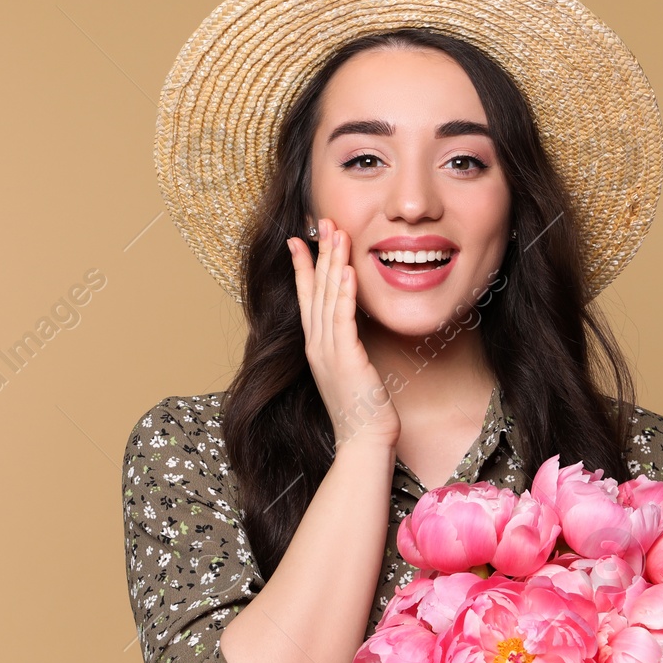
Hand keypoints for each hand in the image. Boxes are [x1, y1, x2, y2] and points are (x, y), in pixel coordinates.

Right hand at [287, 218, 400, 451]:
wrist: (363, 442)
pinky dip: (344, 294)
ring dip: (331, 263)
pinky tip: (346, 271)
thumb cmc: (361, 411)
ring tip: (335, 233)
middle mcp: (316, 345)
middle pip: (315, 290)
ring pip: (327, 298)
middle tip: (322, 221)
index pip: (306, 298)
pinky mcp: (345, 359)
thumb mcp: (350, 371)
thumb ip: (347, 347)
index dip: (303, 267)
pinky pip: (343, 319)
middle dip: (319, 253)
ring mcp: (328, 352)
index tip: (300, 240)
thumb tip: (352, 331)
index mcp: (316, 347)